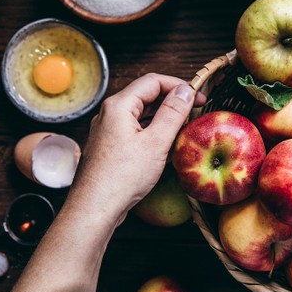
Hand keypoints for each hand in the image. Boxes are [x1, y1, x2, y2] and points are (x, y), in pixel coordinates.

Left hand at [67, 73, 204, 225]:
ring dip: (164, 117)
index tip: (198, 97)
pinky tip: (166, 145)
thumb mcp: (156, 142)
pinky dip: (153, 132)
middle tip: (195, 112)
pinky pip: (135, 130)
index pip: (153, 81)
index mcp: (119, 106)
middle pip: (146, 96)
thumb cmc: (121, 178)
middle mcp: (110, 114)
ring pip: (141, 114)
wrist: (93, 209)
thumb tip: (185, 91)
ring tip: (185, 128)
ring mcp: (108, 131)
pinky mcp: (110, 147)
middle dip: (173, 101)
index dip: (179, 85)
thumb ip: (173, 113)